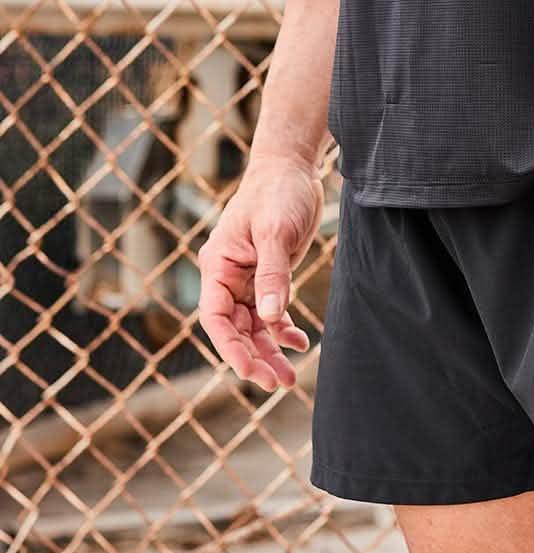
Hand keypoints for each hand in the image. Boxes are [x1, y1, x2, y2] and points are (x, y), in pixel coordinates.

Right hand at [197, 154, 322, 390]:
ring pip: (254, 325)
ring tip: (288, 378)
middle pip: (235, 328)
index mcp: (218, 265)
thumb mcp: (275, 232)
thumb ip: (272, 275)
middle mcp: (228, 276)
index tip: (249, 372)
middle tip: (276, 384)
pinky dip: (283, 329)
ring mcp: (249, 277)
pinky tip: (299, 342)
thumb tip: (270, 318)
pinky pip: (272, 311)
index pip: (216, 317)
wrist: (292, 168)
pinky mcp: (270, 274)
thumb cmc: (277, 192)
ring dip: (269, 350)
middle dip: (253, 358)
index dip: (229, 348)